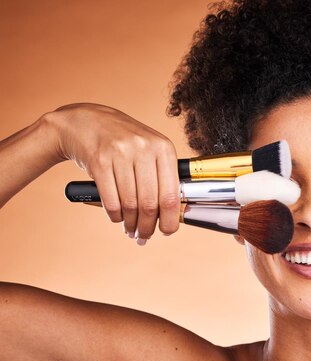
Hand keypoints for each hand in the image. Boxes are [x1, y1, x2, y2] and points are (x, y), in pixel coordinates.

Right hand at [50, 103, 179, 243]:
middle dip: (148, 226)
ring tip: (131, 229)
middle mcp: (144, 148)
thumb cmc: (124, 142)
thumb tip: (172, 215)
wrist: (85, 122)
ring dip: (130, 223)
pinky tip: (117, 217)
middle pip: (150, 203)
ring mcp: (120, 153)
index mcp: (163, 148)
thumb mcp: (149, 150)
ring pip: (130, 205)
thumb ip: (162, 177)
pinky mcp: (98, 161)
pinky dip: (115, 215)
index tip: (167, 231)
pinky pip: (111, 201)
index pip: (171, 194)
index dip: (170, 220)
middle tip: (145, 236)